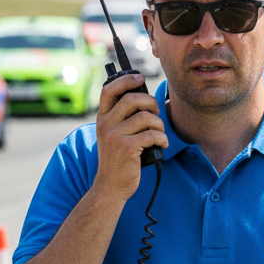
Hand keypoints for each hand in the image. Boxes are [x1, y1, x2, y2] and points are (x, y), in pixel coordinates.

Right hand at [92, 74, 167, 201]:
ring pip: (146, 117)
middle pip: (132, 99)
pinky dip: (162, 139)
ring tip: (159, 134)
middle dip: (150, 103)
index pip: (109, 89)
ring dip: (159, 125)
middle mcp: (105, 124)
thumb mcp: (112, 135)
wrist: (111, 186)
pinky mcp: (127, 148)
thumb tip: (144, 99)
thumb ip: (122, 118)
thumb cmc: (118, 160)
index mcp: (102, 118)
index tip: (139, 78)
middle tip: (155, 113)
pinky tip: (161, 145)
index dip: (125, 80)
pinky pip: (152, 134)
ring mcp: (115, 135)